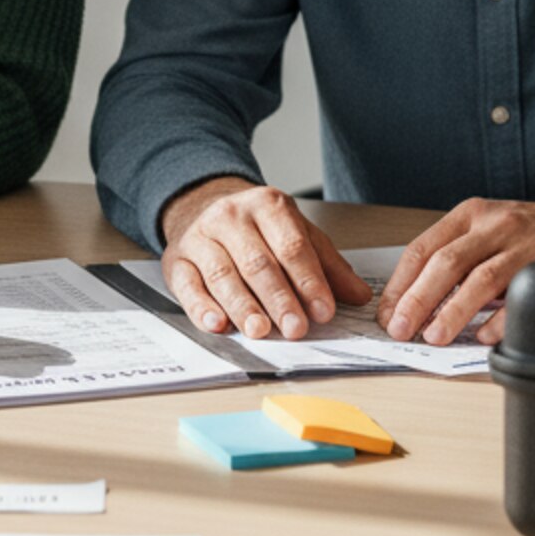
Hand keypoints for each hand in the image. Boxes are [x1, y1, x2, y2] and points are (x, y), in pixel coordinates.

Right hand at [158, 177, 370, 340]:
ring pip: (223, 275)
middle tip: (295, 329)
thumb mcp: (296, 234)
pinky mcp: (176, 260)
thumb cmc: (256, 229)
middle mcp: (231, 216)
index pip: (292, 246)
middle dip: (278, 299)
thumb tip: (359, 295)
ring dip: (243, 306)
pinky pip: (188, 286)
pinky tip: (217, 324)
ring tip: (260, 330)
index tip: (323, 311)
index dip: (309, 281)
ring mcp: (200, 237)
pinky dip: (201, 307)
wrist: (201, 208)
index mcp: (267, 205)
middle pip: (258, 262)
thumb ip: (327, 265)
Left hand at [377, 193, 534, 345]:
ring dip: (453, 312)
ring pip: (481, 279)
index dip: (400, 285)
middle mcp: (494, 224)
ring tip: (434, 336)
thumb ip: (453, 257)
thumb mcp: (484, 229)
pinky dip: (500, 320)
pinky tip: (484, 336)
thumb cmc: (525, 231)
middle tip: (401, 329)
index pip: (422, 249)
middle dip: (418, 300)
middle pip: (446, 263)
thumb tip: (410, 303)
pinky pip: (520, 296)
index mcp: (469, 214)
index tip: (387, 314)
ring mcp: (523, 243)